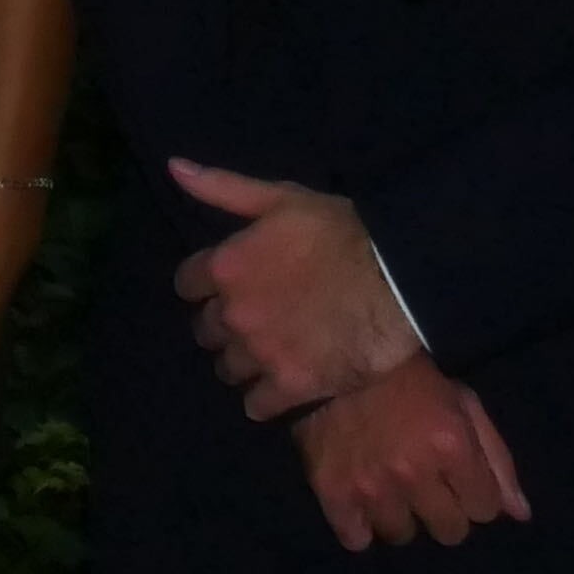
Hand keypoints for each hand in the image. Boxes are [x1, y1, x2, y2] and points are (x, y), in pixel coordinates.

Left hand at [167, 160, 421, 418]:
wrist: (399, 278)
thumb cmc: (342, 231)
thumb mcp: (280, 198)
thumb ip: (222, 188)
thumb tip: (174, 168)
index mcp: (226, 268)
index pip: (186, 285)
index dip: (204, 286)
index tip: (224, 287)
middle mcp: (234, 314)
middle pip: (205, 330)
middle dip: (222, 325)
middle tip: (250, 321)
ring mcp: (261, 354)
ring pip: (228, 369)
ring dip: (241, 362)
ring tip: (266, 353)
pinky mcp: (292, 386)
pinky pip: (257, 405)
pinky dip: (263, 399)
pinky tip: (278, 388)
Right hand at [288, 357, 530, 553]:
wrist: (335, 357)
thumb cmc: (410, 380)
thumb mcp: (464, 406)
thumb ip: (497, 461)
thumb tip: (520, 515)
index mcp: (452, 447)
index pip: (485, 509)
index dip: (473, 492)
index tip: (457, 476)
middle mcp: (414, 473)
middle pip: (450, 532)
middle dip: (443, 510)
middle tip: (424, 484)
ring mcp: (371, 486)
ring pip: (402, 535)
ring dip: (400, 516)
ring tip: (388, 488)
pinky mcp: (333, 491)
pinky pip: (356, 539)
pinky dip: (359, 526)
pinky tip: (360, 504)